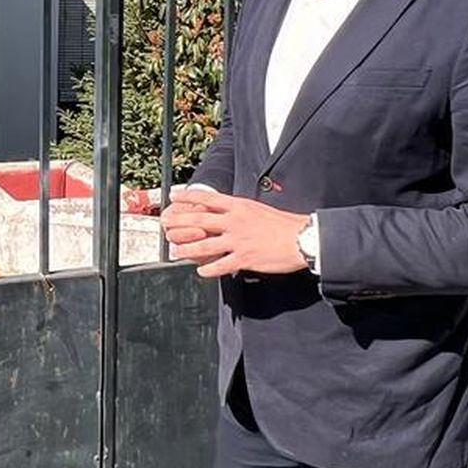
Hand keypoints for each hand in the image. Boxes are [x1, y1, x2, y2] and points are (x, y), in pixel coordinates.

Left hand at [160, 191, 309, 277]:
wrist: (302, 239)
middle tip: (166, 227)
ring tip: (176, 252)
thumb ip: (240, 211)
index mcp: (239, 206)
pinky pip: (220, 265)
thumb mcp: (258, 210)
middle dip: (179, 223)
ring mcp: (238, 240)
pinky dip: (208, 269)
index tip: (173, 196)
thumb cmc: (283, 224)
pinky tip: (201, 271)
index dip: (187, 197)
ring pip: (204, 244)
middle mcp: (235, 221)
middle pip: (199, 220)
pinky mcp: (244, 258)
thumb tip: (228, 212)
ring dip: (187, 249)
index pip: (208, 198)